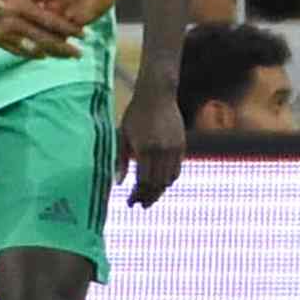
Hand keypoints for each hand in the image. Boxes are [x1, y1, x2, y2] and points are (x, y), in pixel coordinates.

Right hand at [0, 0, 94, 56]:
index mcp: (18, 4)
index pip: (48, 20)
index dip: (67, 28)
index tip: (82, 34)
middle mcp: (11, 22)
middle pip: (43, 38)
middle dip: (63, 47)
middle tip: (80, 54)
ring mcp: (2, 32)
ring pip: (30, 47)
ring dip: (49, 52)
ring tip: (65, 57)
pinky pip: (14, 49)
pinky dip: (29, 54)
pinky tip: (40, 56)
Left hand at [120, 72, 187, 205]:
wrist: (157, 94)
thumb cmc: (135, 114)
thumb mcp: (123, 136)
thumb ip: (121, 160)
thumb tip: (119, 184)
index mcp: (145, 149)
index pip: (143, 181)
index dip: (136, 195)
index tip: (130, 202)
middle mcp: (162, 151)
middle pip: (157, 184)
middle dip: (148, 197)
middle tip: (139, 205)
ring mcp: (174, 148)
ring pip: (169, 179)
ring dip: (159, 191)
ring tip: (149, 197)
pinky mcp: (181, 144)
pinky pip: (177, 169)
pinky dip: (168, 179)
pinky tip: (159, 183)